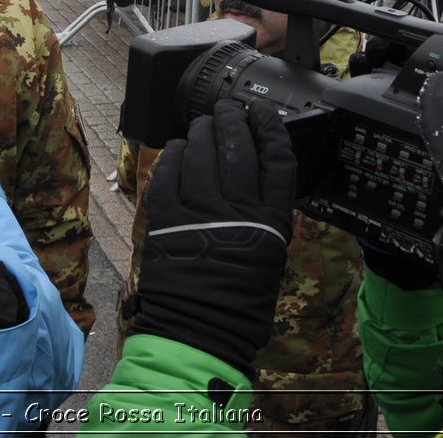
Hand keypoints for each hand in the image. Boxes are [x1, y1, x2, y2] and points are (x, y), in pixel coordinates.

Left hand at [130, 100, 294, 376]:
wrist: (199, 331)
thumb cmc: (239, 301)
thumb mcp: (269, 256)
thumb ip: (263, 214)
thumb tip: (253, 175)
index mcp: (270, 223)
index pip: (277, 162)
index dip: (271, 131)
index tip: (264, 116)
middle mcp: (236, 211)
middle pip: (236, 148)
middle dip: (232, 121)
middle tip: (227, 111)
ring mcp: (198, 211)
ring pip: (200, 153)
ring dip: (201, 132)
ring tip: (202, 125)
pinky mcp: (165, 218)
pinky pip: (168, 173)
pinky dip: (172, 156)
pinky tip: (176, 149)